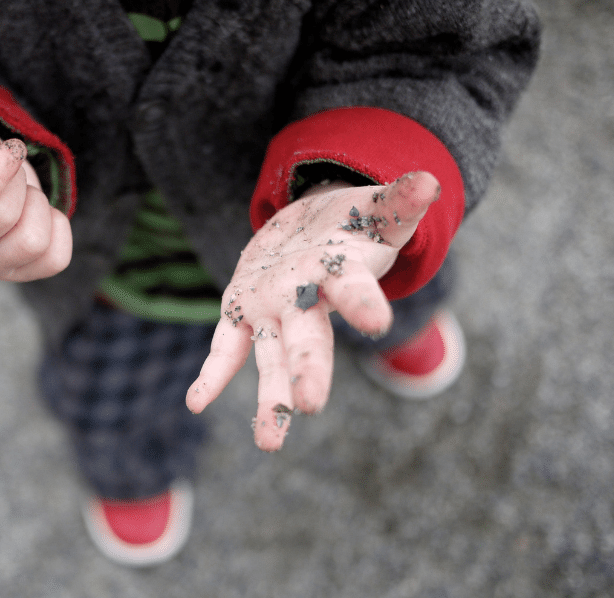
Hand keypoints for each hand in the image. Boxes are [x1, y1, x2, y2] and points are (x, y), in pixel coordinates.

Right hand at [0, 113, 71, 280]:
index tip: (10, 149)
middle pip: (3, 217)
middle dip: (17, 181)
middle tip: (10, 171)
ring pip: (33, 243)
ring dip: (37, 205)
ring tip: (21, 194)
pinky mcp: (19, 275)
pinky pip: (56, 259)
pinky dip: (56, 226)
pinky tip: (34, 213)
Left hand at [186, 171, 440, 450]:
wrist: (314, 225)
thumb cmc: (350, 224)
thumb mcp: (373, 209)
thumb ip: (397, 202)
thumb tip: (429, 182)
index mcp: (341, 275)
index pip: (354, 290)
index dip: (364, 304)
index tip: (375, 324)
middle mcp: (306, 303)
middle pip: (308, 339)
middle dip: (308, 370)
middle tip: (310, 405)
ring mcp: (273, 311)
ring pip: (272, 359)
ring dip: (271, 399)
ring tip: (269, 444)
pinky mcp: (240, 309)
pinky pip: (225, 347)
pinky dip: (212, 374)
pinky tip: (196, 403)